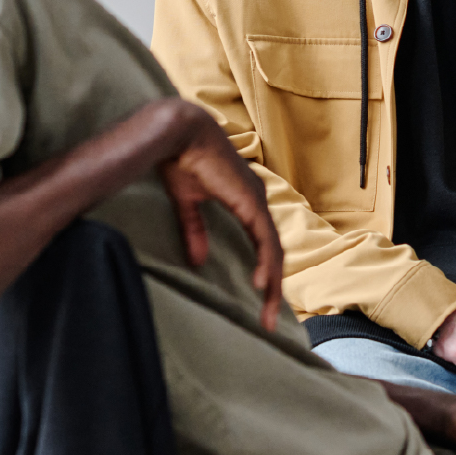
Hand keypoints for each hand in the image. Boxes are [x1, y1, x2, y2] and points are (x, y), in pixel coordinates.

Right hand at [155, 100, 283, 330]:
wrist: (181, 134)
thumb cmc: (183, 161)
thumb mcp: (189, 203)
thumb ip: (196, 230)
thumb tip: (199, 260)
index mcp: (246, 201)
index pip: (263, 244)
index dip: (265, 271)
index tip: (262, 301)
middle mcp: (258, 202)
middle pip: (274, 253)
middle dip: (275, 288)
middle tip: (271, 320)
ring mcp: (257, 201)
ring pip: (274, 251)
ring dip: (273, 283)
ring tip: (270, 312)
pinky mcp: (250, 202)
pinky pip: (264, 239)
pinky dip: (266, 262)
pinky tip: (264, 283)